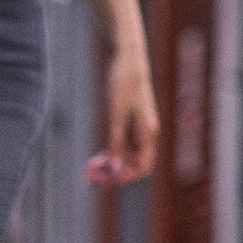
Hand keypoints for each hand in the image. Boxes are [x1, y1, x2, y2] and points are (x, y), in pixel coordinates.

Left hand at [87, 45, 159, 186]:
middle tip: (94, 177)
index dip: (126, 177)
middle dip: (117, 173)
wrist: (129, 60)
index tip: (106, 181)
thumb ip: (116, 141)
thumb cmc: (124, 84)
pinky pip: (125, 144)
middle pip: (136, 163)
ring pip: (129, 155)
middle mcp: (147, 133)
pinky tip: (99, 155)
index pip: (143, 166)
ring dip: (113, 164)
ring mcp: (140, 128)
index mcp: (148, 132)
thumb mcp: (116, 115)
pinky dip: (113, 151)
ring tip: (93, 168)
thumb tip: (114, 166)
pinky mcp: (132, 121)